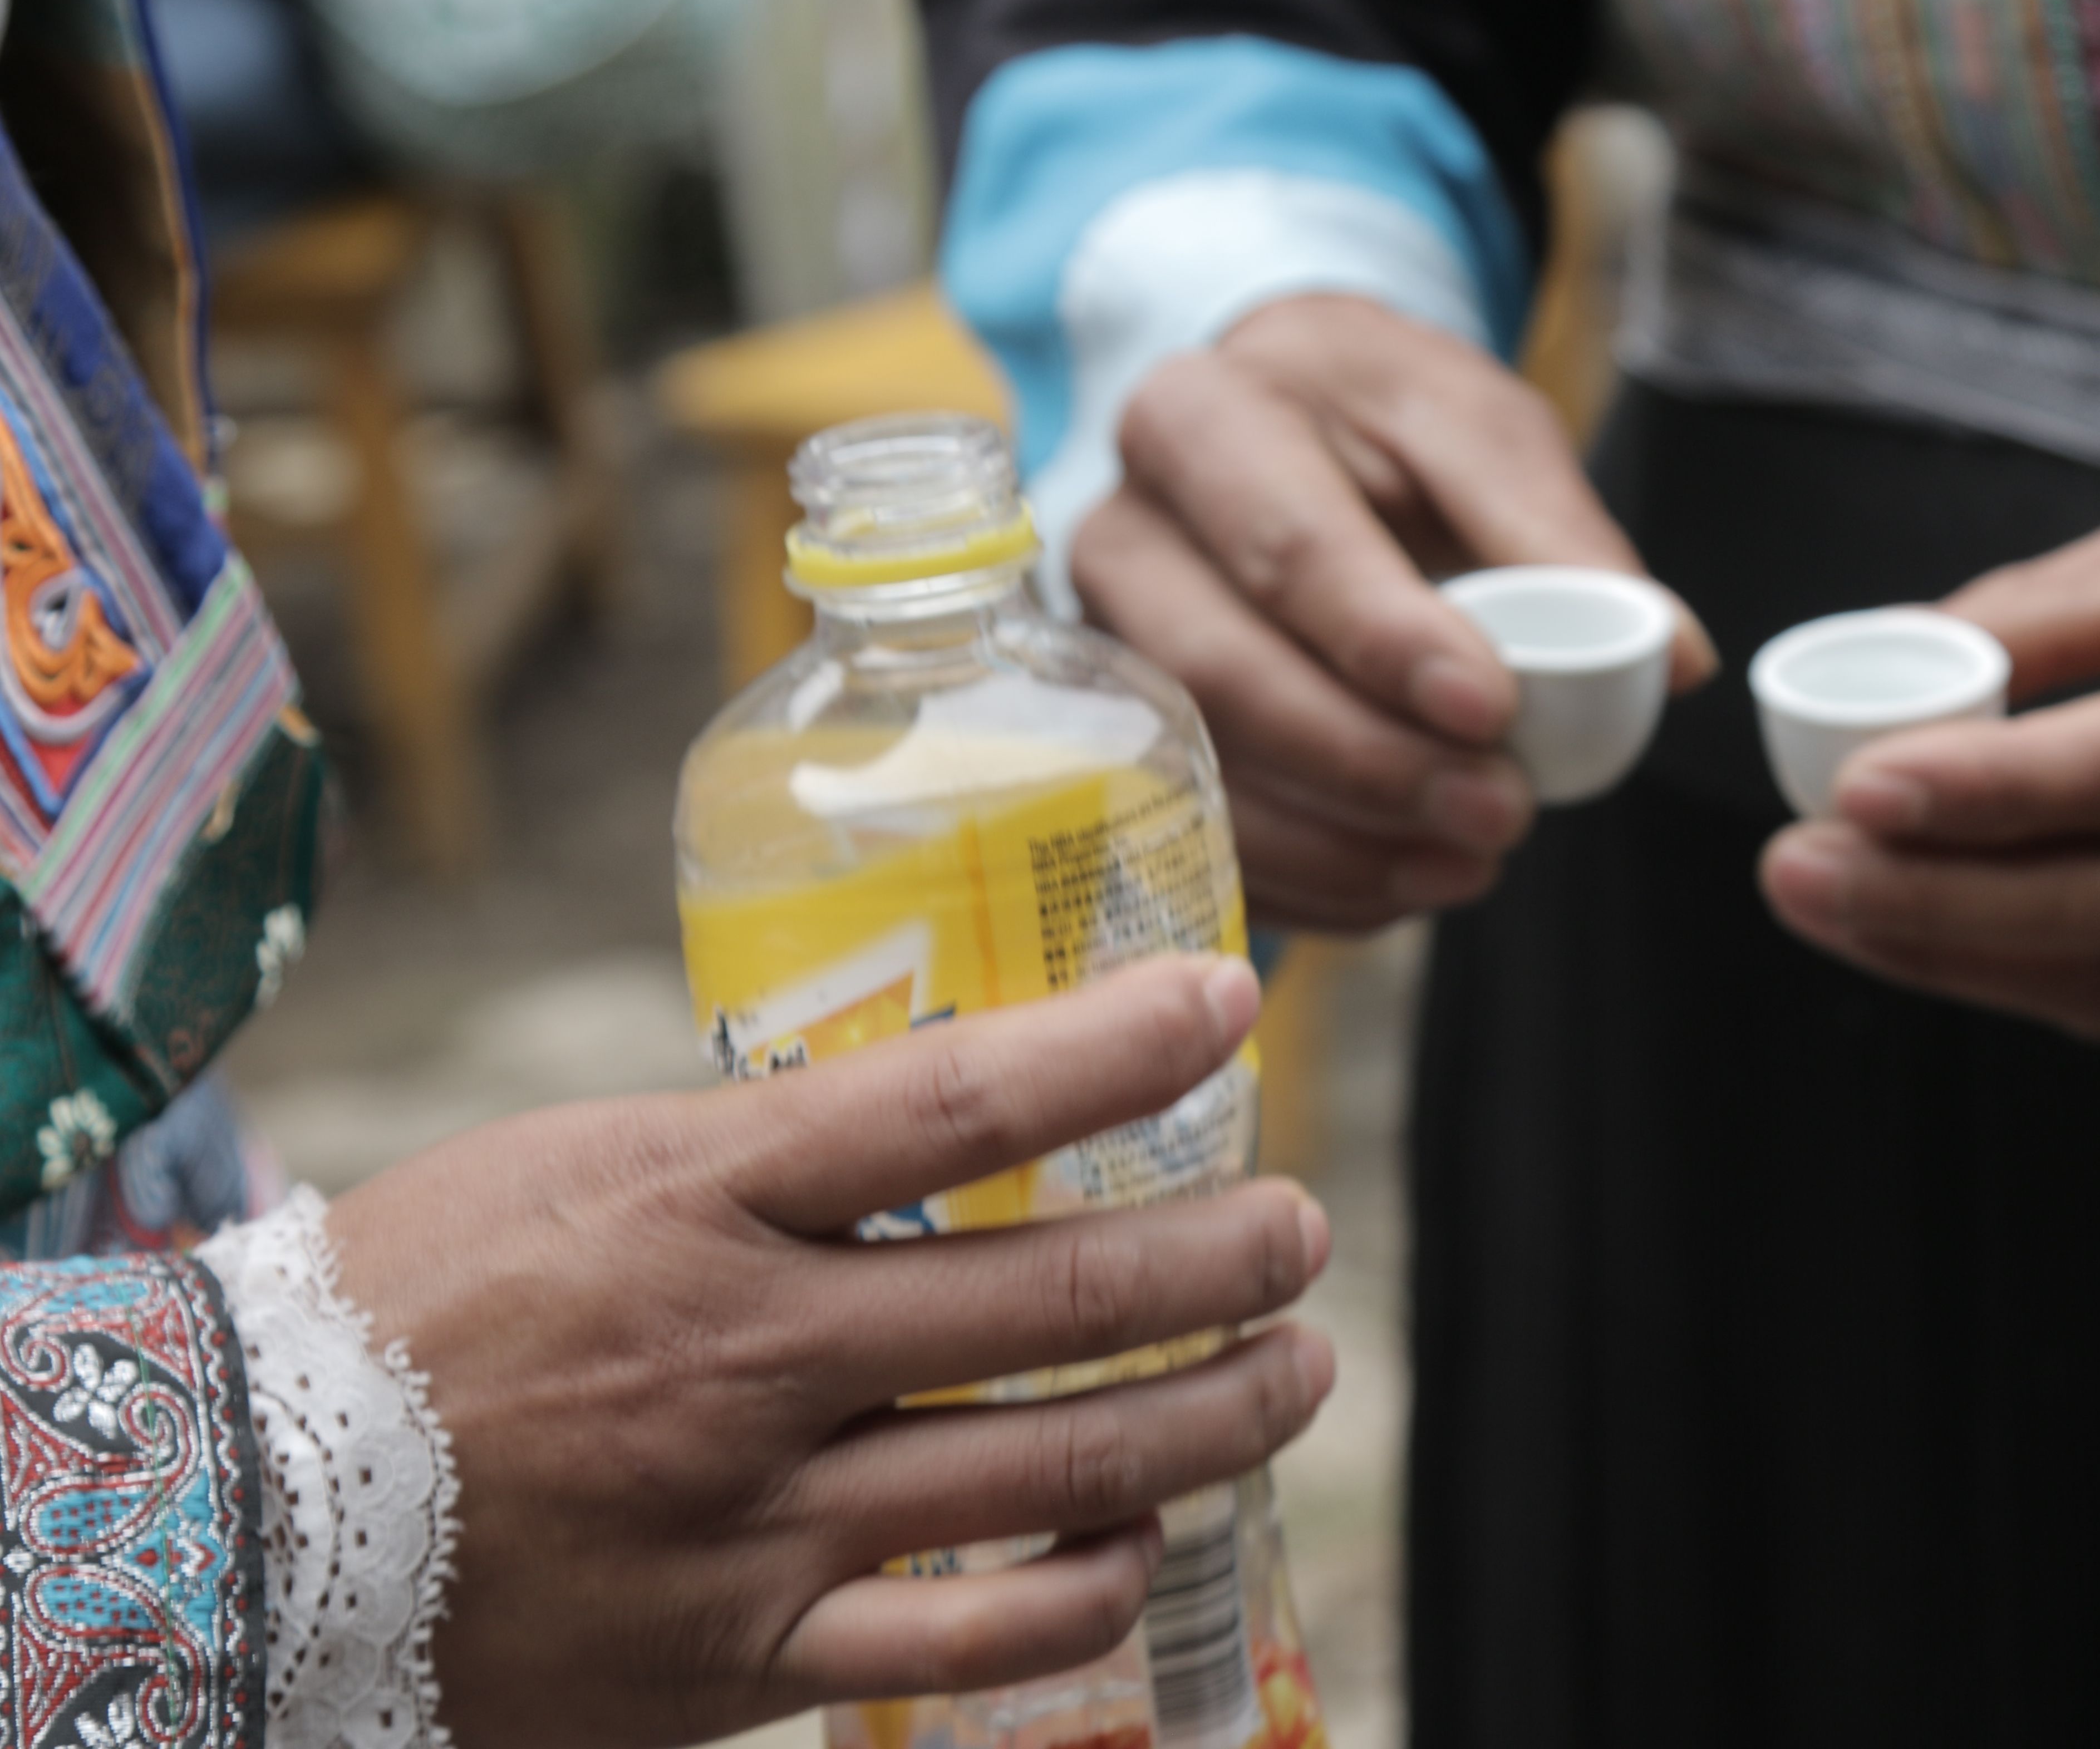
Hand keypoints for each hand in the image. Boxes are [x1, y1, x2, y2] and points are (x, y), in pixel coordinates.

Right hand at [326, 956, 1333, 1748]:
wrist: (234, 1509)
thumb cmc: (427, 1302)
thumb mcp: (585, 1165)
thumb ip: (770, 1155)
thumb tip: (958, 1111)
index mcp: (696, 1198)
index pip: (955, 1098)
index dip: (1119, 1045)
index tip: (1234, 1001)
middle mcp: (745, 1356)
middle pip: (1053, 1296)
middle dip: (1221, 1258)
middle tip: (1303, 1226)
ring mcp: (750, 1521)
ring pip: (1053, 1467)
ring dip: (1211, 1414)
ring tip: (1296, 1371)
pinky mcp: (737, 1660)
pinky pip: (966, 1644)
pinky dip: (1083, 1590)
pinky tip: (1135, 1543)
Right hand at [1075, 295, 1714, 932]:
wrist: (1284, 430)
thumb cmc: (1383, 426)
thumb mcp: (1478, 430)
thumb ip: (1560, 535)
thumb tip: (1664, 658)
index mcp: (1203, 417)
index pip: (1284, 545)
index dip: (1385, 640)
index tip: (1490, 707)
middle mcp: (1123, 532)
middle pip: (1221, 673)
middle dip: (1371, 761)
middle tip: (1502, 812)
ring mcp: (1104, 646)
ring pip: (1202, 772)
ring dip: (1346, 840)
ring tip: (1471, 861)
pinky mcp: (1119, 736)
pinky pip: (1197, 836)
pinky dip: (1309, 881)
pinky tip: (1407, 884)